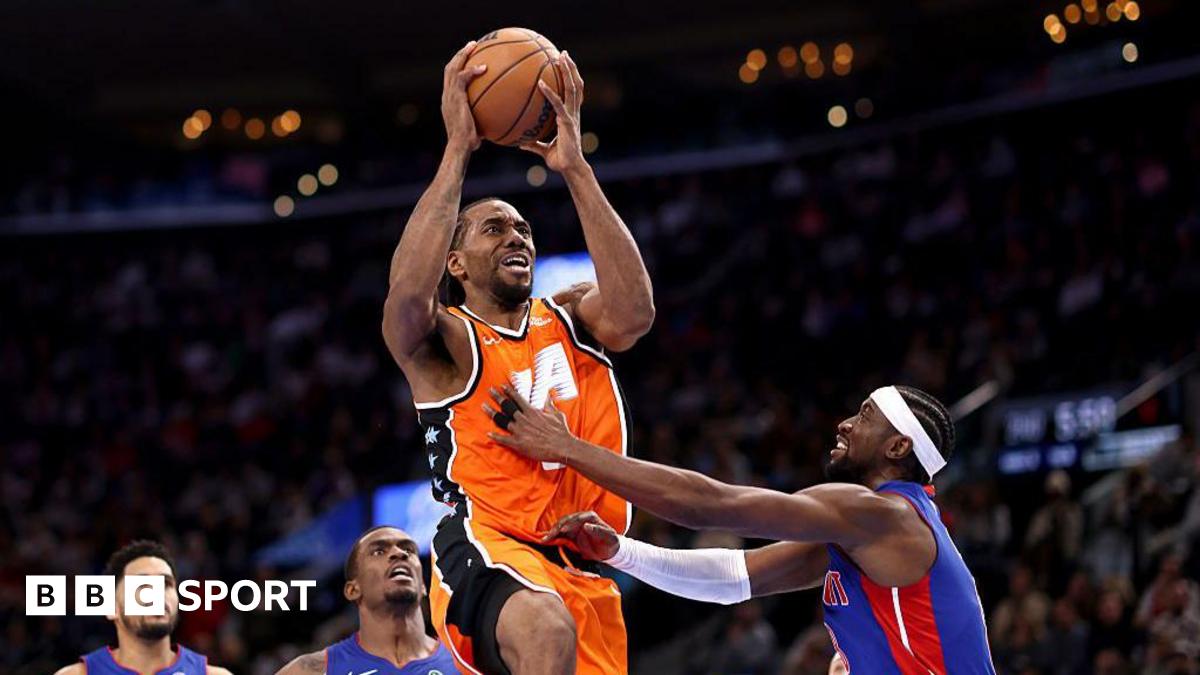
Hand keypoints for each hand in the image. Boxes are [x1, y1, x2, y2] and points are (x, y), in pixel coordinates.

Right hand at [442, 41, 486, 152]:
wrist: (459, 146)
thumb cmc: (468, 145)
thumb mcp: (477, 131)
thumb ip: (484, 123)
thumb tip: (498, 124)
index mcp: (449, 102)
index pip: (451, 80)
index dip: (458, 68)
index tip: (469, 60)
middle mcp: (447, 96)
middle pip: (449, 69)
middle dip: (460, 55)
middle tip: (472, 46)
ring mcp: (449, 96)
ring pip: (452, 68)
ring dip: (463, 55)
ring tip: (474, 45)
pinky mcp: (455, 97)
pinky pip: (463, 78)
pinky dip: (473, 71)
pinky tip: (484, 68)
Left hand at [484, 384, 574, 462]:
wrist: (562, 447)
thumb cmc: (560, 431)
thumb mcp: (556, 414)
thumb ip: (549, 405)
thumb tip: (547, 396)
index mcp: (532, 412)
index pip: (518, 399)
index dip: (509, 391)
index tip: (502, 386)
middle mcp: (523, 420)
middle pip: (507, 406)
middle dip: (497, 397)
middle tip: (490, 391)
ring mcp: (519, 431)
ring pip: (502, 420)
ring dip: (492, 413)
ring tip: (484, 407)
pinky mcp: (518, 443)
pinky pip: (503, 439)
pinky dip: (495, 437)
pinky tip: (488, 434)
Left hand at [520, 51, 586, 173]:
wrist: (569, 169)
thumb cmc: (559, 160)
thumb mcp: (543, 150)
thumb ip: (534, 145)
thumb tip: (520, 144)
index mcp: (570, 116)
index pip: (572, 93)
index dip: (571, 78)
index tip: (564, 65)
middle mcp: (573, 113)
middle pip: (575, 85)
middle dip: (571, 68)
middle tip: (563, 53)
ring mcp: (572, 116)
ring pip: (572, 89)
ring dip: (567, 72)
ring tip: (560, 57)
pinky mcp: (567, 123)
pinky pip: (557, 104)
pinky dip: (549, 93)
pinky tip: (540, 84)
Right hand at [540, 511, 619, 560]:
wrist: (609, 551)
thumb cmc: (611, 542)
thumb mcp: (609, 537)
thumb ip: (598, 531)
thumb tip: (586, 526)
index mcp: (590, 517)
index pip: (577, 518)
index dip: (569, 523)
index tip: (563, 530)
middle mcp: (580, 520)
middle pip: (566, 521)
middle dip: (556, 528)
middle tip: (549, 537)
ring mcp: (574, 527)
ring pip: (560, 527)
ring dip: (552, 533)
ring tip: (544, 539)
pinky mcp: (570, 535)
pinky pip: (559, 535)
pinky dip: (552, 538)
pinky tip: (545, 541)